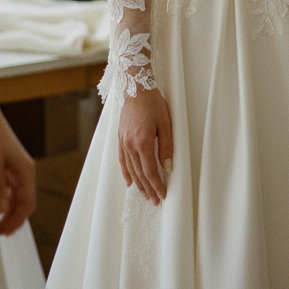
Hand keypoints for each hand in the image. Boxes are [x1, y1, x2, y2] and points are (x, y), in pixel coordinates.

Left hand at [0, 108, 35, 235]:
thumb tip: (2, 211)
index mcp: (26, 170)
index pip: (28, 202)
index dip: (17, 220)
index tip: (4, 232)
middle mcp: (24, 170)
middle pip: (24, 201)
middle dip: (14, 218)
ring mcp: (16, 168)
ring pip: (17, 196)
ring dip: (9, 210)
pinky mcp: (7, 165)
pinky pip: (10, 188)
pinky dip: (4, 200)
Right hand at [118, 87, 172, 204]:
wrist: (135, 86)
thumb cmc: (153, 102)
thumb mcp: (166, 123)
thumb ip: (167, 146)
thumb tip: (169, 167)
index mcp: (143, 142)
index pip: (150, 171)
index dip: (156, 185)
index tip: (162, 195)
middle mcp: (130, 145)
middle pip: (140, 173)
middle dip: (148, 189)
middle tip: (155, 201)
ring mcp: (123, 142)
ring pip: (130, 169)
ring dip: (138, 184)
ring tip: (144, 195)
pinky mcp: (120, 138)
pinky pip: (121, 160)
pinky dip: (126, 172)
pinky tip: (129, 181)